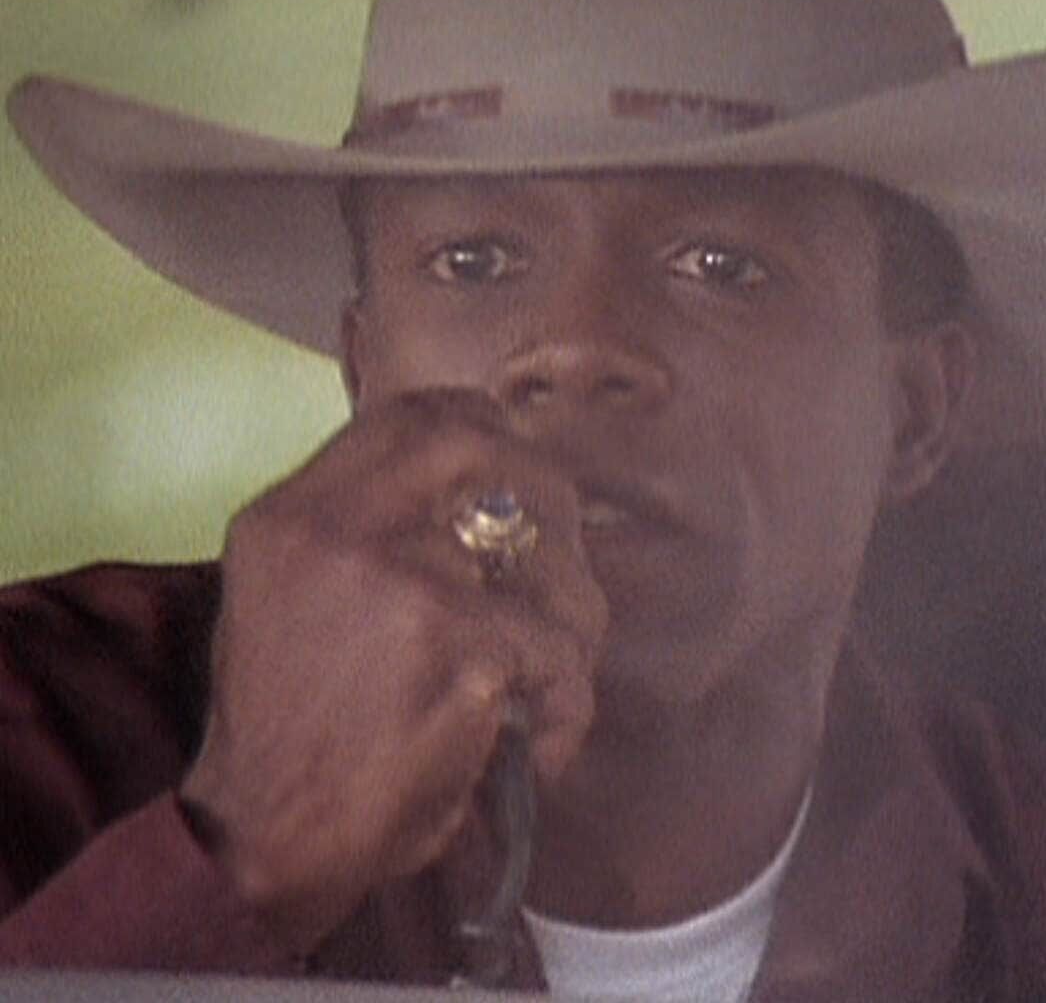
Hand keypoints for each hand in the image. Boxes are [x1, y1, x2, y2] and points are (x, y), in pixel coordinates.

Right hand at [178, 389, 608, 950]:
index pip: (413, 417)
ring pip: (548, 560)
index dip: (490, 434)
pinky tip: (534, 751)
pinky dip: (566, 709)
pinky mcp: (462, 646)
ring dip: (571, 627)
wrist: (263, 841)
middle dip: (551, 500)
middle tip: (558, 573)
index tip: (522, 477)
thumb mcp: (289, 602)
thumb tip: (480, 487)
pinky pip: (562, 654)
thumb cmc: (292, 735)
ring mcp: (403, 580)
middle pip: (487, 449)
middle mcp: (341, 529)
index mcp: (293, 514)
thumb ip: (365, 534)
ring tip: (544, 689)